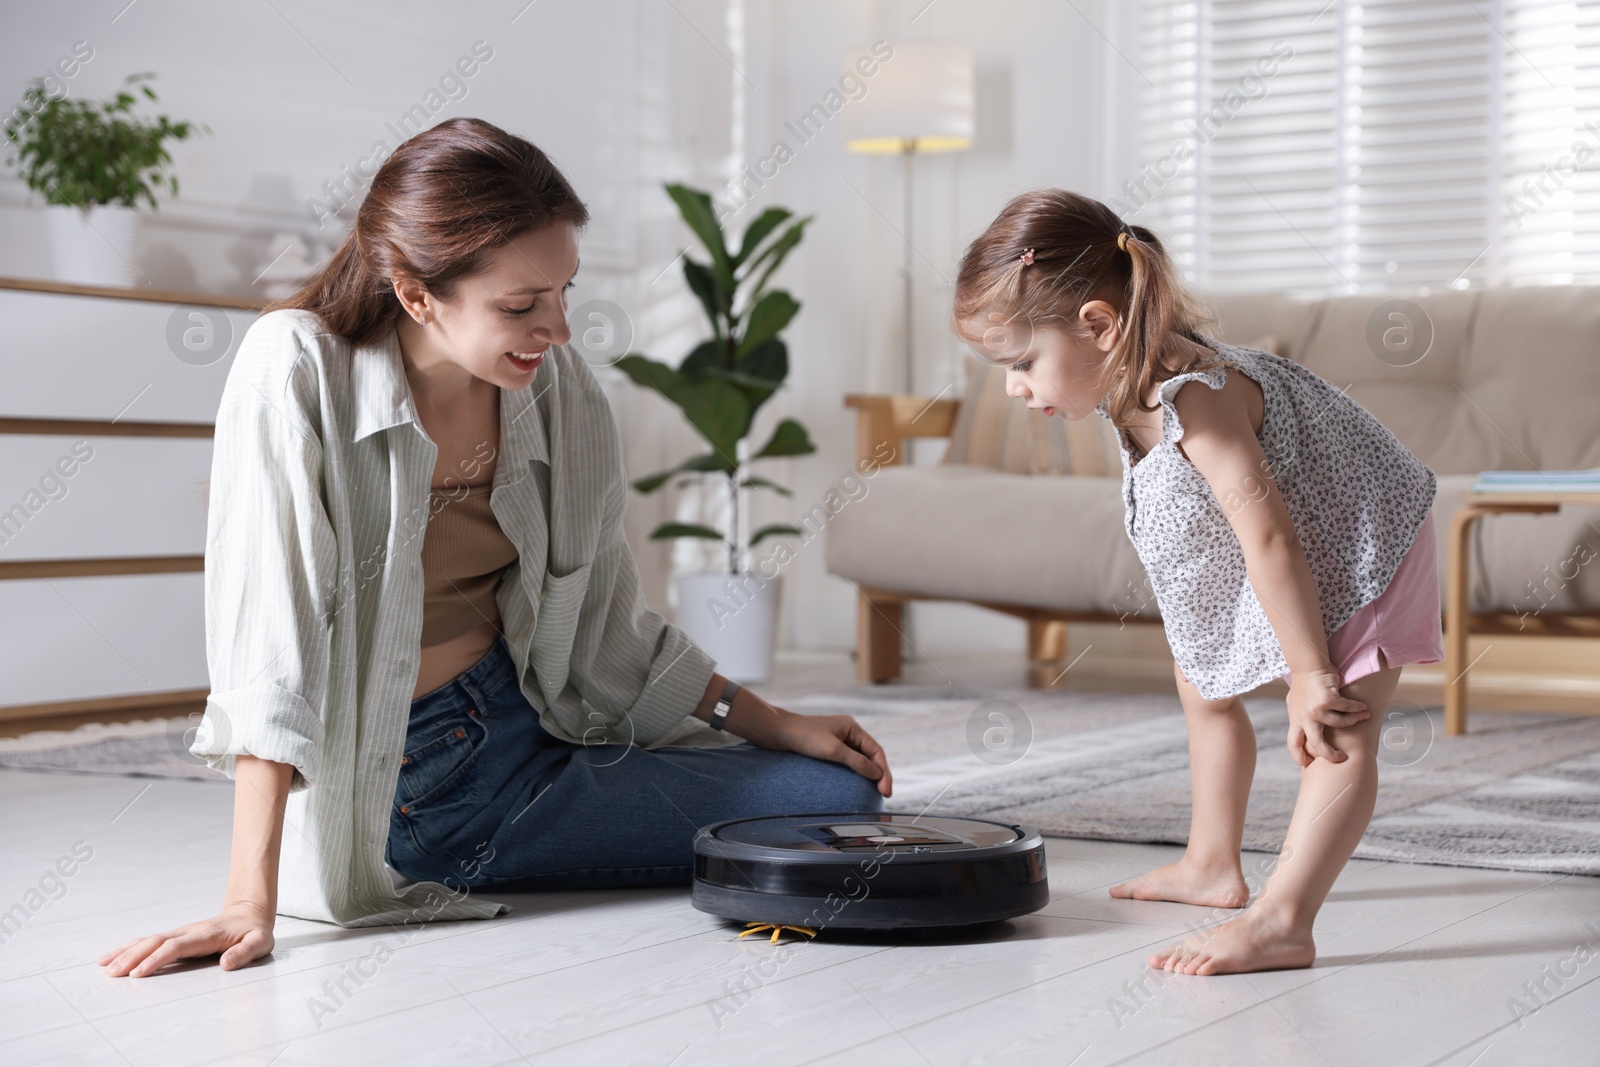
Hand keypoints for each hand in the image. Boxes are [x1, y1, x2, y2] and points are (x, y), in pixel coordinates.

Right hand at [97, 901, 274, 977]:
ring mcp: (181, 932)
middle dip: (133, 956)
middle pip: (155, 942)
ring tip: (104, 965)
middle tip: (112, 973)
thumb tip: (226, 964)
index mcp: (206, 935)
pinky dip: (131, 948)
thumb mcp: (259, 942)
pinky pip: (150, 942)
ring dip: (126, 951)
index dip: (157, 959)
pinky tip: (115, 957)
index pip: (176, 946)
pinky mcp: (176, 937)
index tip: (139, 973)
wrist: (249, 913)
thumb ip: (245, 953)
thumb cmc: (254, 931)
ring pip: (148, 940)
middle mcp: (189, 931)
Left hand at [746, 706, 893, 797]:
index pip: (876, 751)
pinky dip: (856, 772)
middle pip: (871, 756)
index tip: (886, 790)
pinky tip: (857, 784)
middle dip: (880, 775)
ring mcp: (838, 740)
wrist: (778, 732)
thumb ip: (856, 761)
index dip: (884, 771)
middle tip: (885, 795)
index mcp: (853, 728)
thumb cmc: (804, 737)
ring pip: (860, 759)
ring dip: (869, 775)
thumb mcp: (833, 750)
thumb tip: (877, 774)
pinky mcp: (827, 749)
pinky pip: (848, 762)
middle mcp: (848, 733)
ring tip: (876, 792)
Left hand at [1285, 668, 1369, 766]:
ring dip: (1355, 719)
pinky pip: (1348, 708)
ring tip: (1364, 715)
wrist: (1308, 666)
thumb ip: (1300, 717)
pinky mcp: (1328, 700)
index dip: (1299, 756)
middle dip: (1330, 754)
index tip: (1307, 764)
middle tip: (1341, 758)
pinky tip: (1363, 706)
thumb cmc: (1304, 685)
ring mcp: (1316, 709)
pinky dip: (1358, 707)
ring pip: (1341, 722)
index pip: (1293, 743)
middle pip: (1317, 743)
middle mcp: (1304, 717)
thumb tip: (1304, 731)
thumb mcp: (1296, 704)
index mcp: (1295, 720)